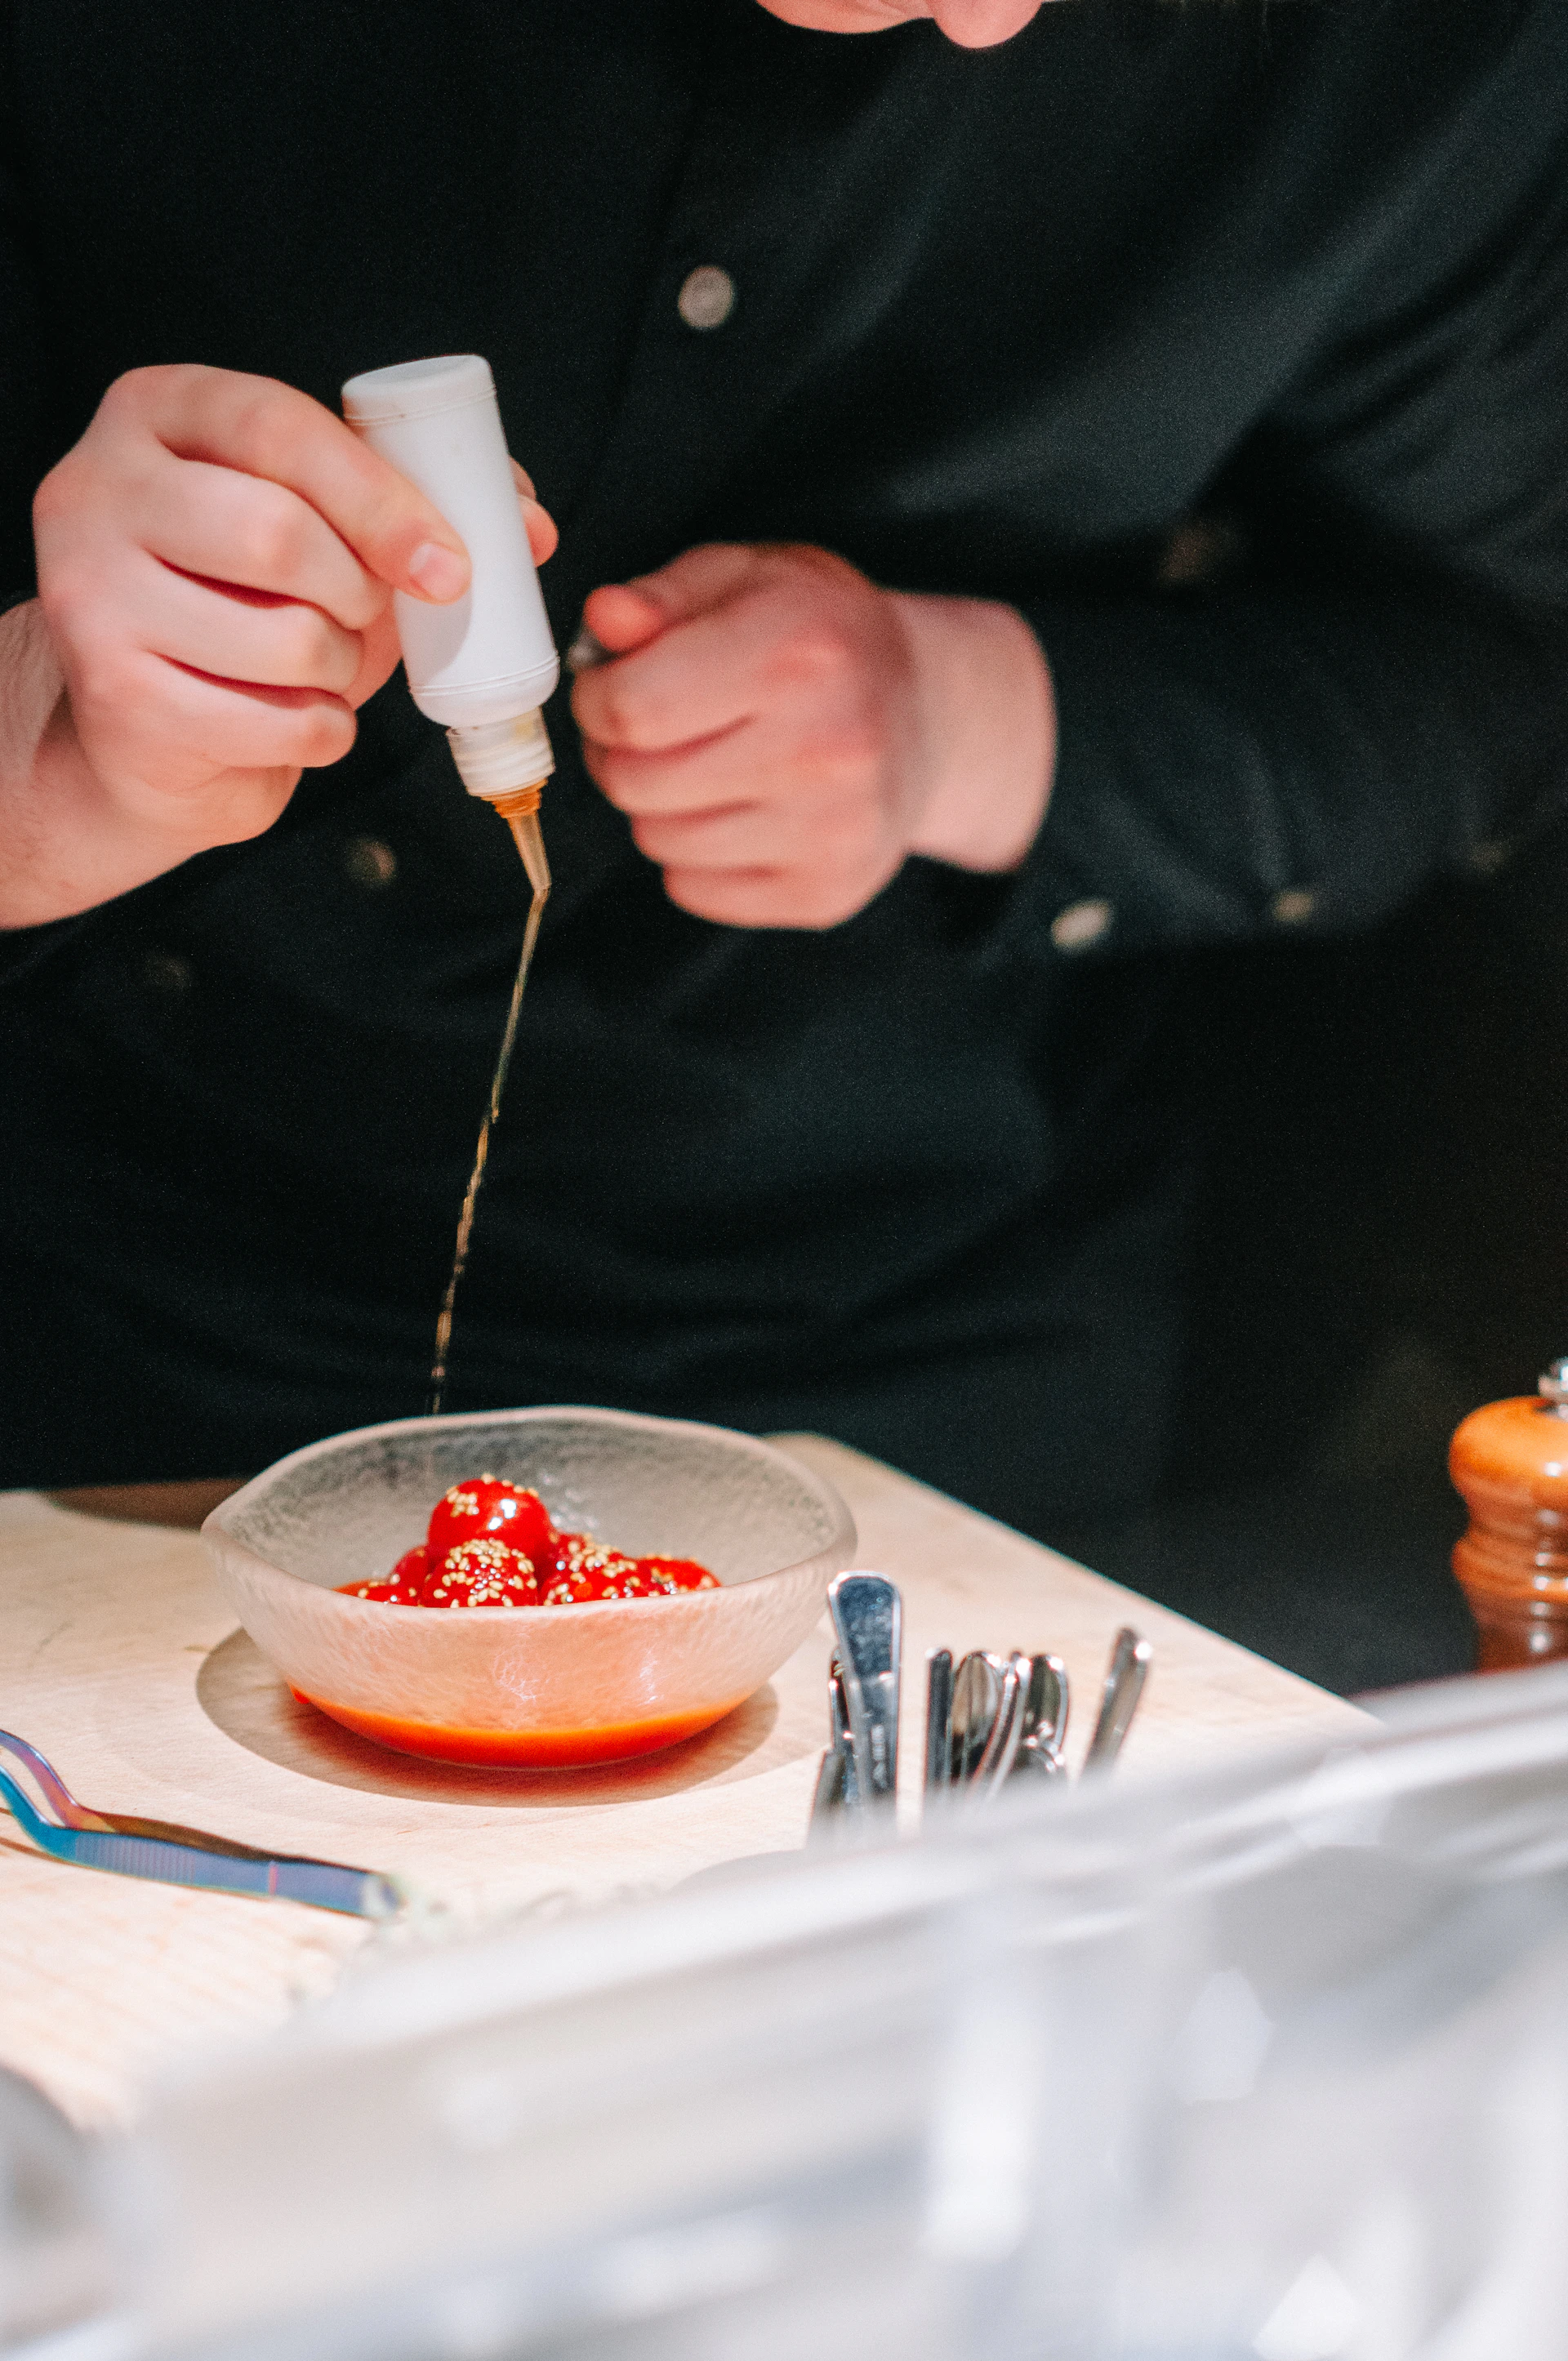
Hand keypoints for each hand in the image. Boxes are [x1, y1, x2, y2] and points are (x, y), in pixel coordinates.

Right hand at [3, 364, 555, 923]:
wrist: (153, 731)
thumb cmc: (252, 609)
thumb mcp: (323, 534)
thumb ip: (416, 505)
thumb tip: (533, 528)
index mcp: (159, 412)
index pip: (279, 428)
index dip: (381, 499)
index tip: (452, 566)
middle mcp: (97, 488)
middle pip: (276, 531)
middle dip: (359, 593)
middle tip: (369, 618)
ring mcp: (89, 591)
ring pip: (280, 635)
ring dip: (339, 669)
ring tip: (323, 667)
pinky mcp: (111, 692)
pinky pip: (267, 722)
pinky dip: (318, 733)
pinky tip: (299, 721)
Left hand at [572, 543, 1054, 929]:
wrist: (927, 717)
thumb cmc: (823, 640)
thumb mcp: (750, 579)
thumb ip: (665, 596)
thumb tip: (605, 618)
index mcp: (798, 652)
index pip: (632, 708)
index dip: (597, 698)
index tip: (611, 689)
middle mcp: (825, 747)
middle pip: (634, 780)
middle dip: (621, 752)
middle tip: (655, 729)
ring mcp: (832, 831)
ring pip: (658, 840)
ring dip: (659, 805)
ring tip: (706, 766)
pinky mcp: (825, 892)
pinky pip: (693, 890)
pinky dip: (695, 856)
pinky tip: (738, 811)